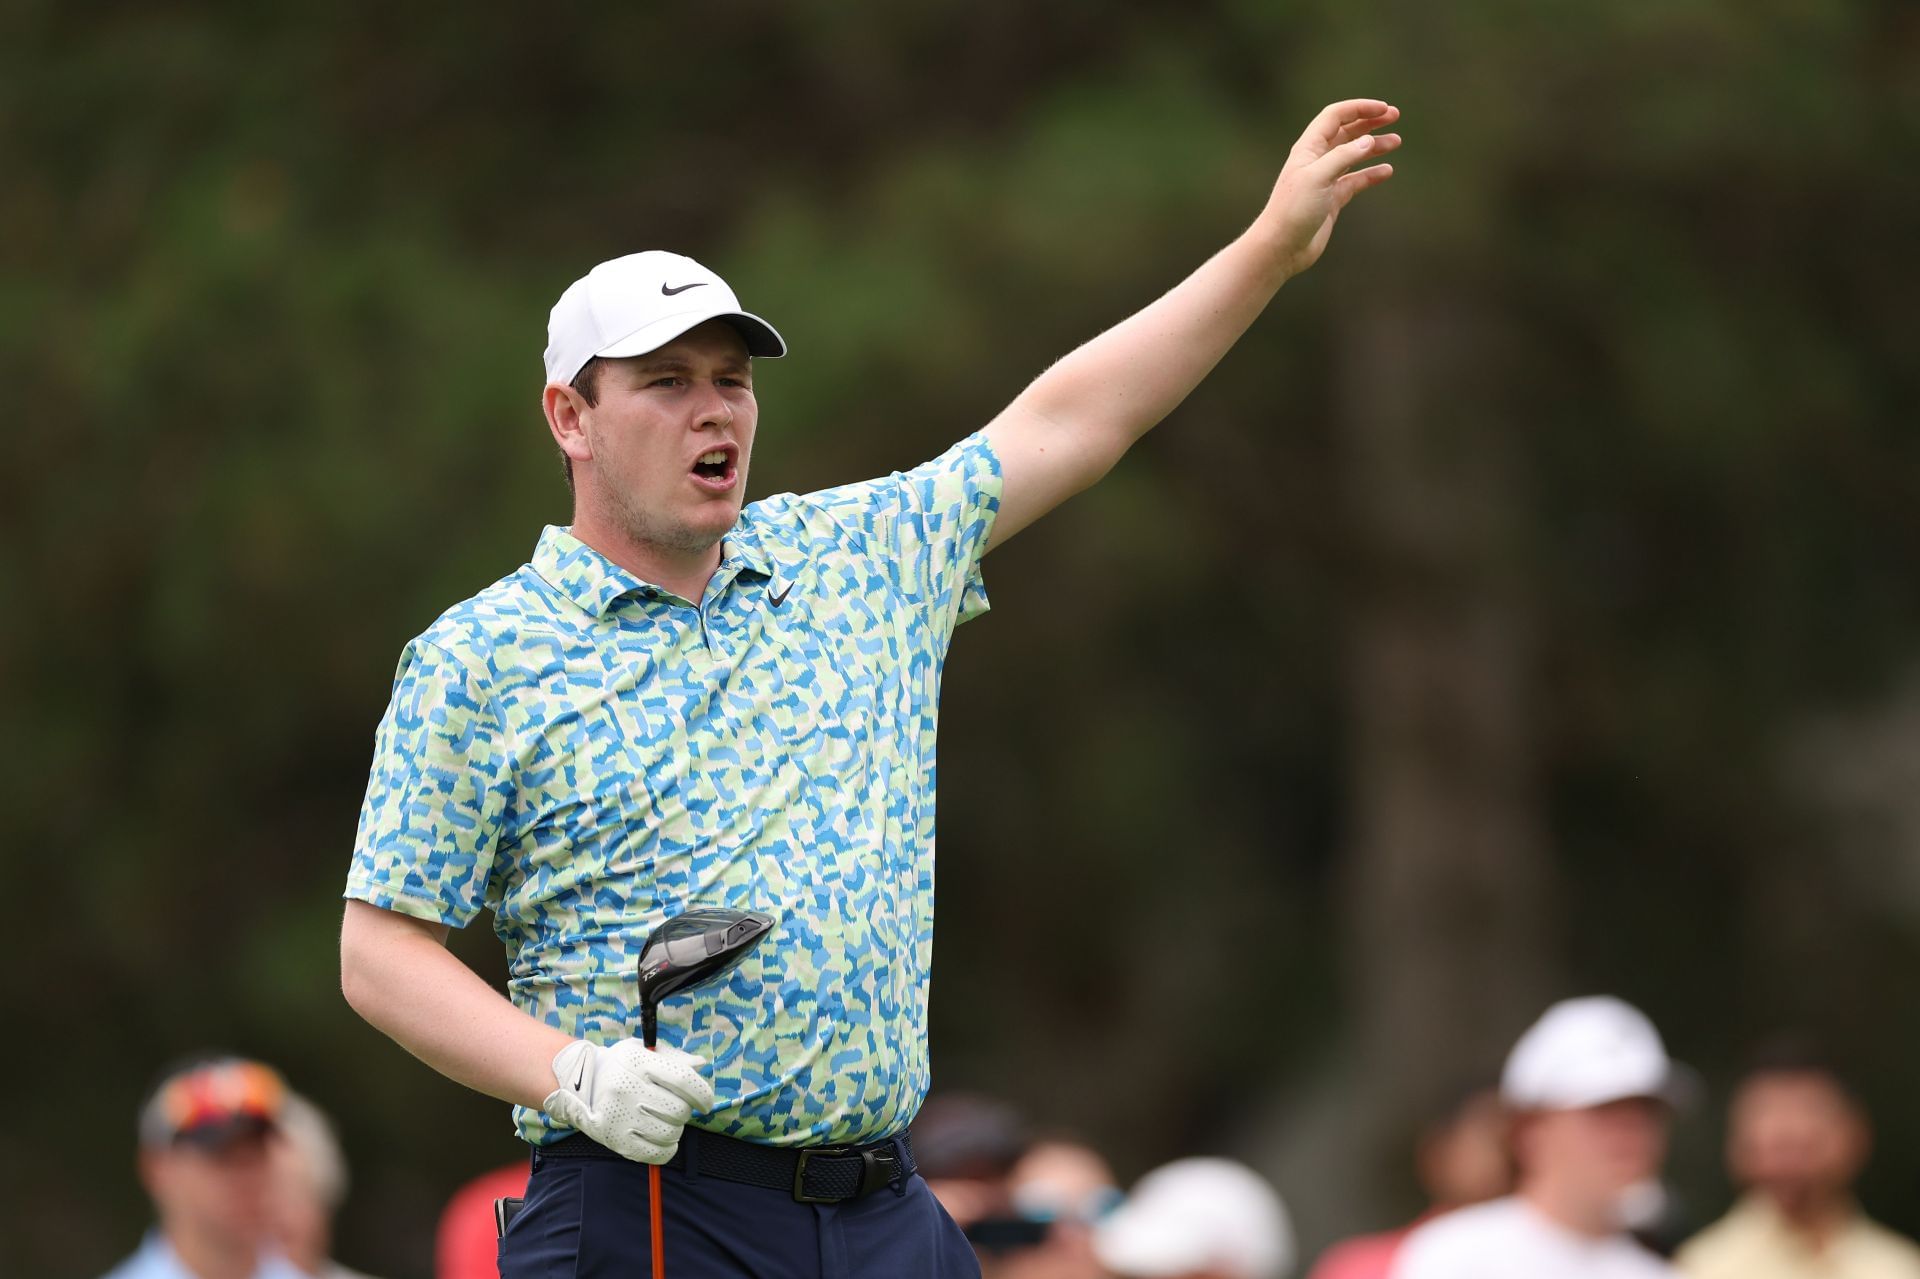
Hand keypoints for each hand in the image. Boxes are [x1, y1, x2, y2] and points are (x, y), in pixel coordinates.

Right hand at [542, 1038, 715, 1163]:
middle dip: (685, 1112)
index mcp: (638, 1062)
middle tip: (675, 1108)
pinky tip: (660, 1138)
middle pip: (678, 1110)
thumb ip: (674, 1059)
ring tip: (663, 1120)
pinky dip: (666, 1149)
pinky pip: (657, 1154)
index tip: (705, 1102)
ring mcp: (620, 1116)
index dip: (703, 1094)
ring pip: (671, 1133)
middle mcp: (627, 1088)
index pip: (683, 1080)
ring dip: (675, 1129)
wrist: (581, 1084)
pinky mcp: (616, 1141)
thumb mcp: (644, 1052)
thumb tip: (701, 1066)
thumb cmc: (621, 1067)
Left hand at [1255, 99, 1401, 277]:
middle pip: (1346, 132)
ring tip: (1396, 142)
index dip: (1359, 108)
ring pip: (1353, 155)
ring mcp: (1324, 180)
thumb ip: (1343, 157)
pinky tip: (1386, 172)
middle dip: (1370, 122)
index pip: (1335, 116)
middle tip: (1395, 116)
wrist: (1281, 247)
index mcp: (1308, 148)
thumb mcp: (1318, 178)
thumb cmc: (1293, 211)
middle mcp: (1316, 160)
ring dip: (1374, 146)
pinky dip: (1371, 174)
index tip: (1383, 109)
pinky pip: (1355, 181)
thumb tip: (1368, 141)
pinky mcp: (1331, 199)